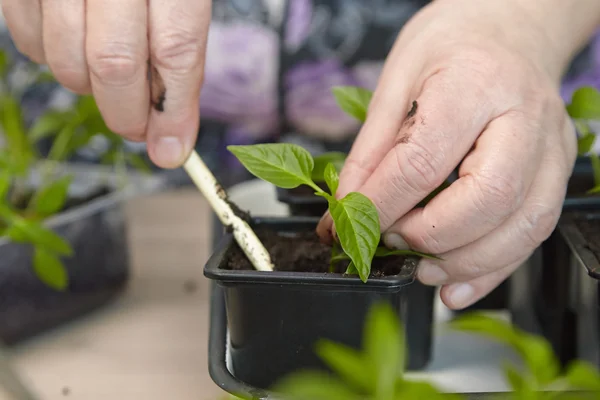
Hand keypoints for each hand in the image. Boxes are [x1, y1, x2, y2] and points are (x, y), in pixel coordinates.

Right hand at [1, 0, 210, 167]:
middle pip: (114, 63)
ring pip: (65, 58)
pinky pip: (27, 38)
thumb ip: (180, 48)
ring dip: (90, 88)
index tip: (173, 149)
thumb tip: (172, 134)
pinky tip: (75, 48)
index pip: (176, 50)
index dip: (175, 111)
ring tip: (110, 78)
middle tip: (140, 129)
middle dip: (128, 113)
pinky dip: (53, 60)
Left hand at [317, 0, 578, 308]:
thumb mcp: (397, 78)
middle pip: (486, 200)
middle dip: (429, 236)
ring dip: (464, 262)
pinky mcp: (558, 170)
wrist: (512, 27)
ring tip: (419, 268)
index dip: (380, 204)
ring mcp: (551, 147)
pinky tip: (456, 282)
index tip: (350, 223)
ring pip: (521, 225)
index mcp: (476, 83)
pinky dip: (493, 268)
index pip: (423, 162)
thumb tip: (346, 205)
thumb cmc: (454, 44)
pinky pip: (534, 231)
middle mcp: (524, 117)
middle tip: (390, 239)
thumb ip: (372, 147)